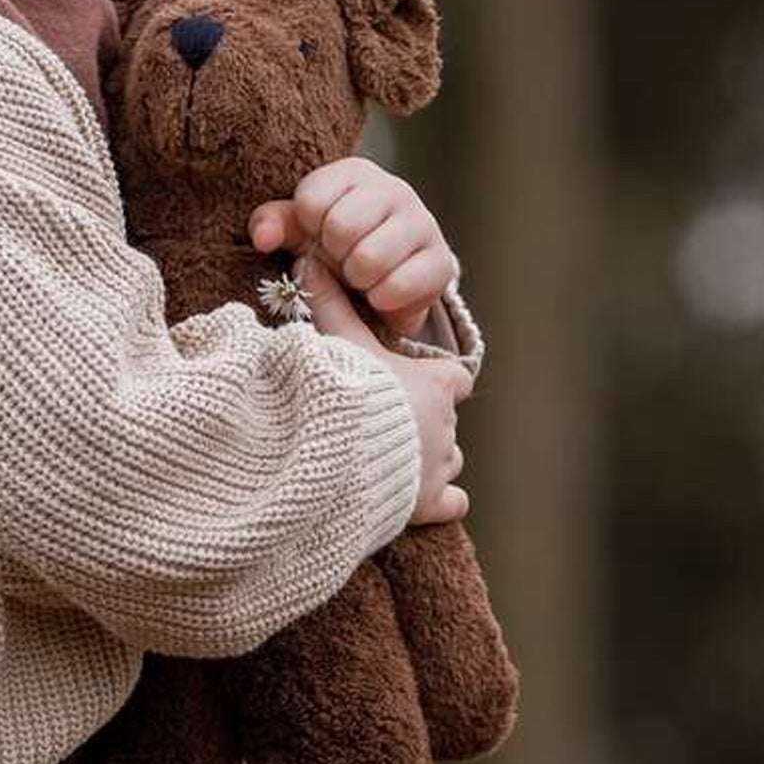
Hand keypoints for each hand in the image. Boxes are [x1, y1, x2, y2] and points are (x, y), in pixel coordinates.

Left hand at [248, 157, 458, 340]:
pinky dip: (382, 298)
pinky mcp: (442, 261)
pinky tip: (382, 292)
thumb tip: (262, 237)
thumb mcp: (299, 231)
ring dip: (357, 280)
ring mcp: (423, 223)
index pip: (311, 200)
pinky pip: (398, 286)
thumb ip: (272, 224)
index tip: (318, 235)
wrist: (387, 279)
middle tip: (342, 260)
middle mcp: (395, 189)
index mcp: (355, 173)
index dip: (308, 229)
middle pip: (340, 227)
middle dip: (333, 255)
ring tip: (362, 277)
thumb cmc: (335, 246)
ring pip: (369, 259)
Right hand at [272, 232, 471, 524]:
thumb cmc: (343, 394)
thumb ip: (329, 305)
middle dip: (422, 424)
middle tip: (384, 425)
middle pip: (445, 422)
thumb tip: (306, 260)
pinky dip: (441, 501)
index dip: (440, 382)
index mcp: (435, 385)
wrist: (337, 455)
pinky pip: (452, 502)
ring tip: (391, 462)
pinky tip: (419, 500)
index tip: (417, 383)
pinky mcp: (430, 503)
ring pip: (448, 461)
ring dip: (427, 461)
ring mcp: (440, 466)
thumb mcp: (338, 344)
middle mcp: (446, 425)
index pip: (456, 379)